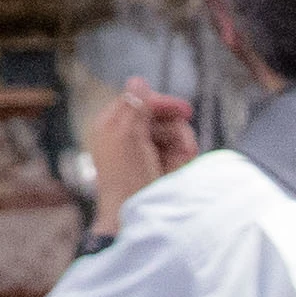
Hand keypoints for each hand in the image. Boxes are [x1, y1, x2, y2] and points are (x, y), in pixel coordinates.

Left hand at [78, 79, 197, 230]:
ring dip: (181, 145)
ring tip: (177, 163)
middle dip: (175, 130)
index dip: (161, 104)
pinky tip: (180, 168)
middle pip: (160, 116)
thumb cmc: (126, 178)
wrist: (133, 216)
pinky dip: (183, 156)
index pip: (138, 100)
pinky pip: (178, 149)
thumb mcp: (129, 137)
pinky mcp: (159, 165)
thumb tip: (138, 80)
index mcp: (111, 124)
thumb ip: (135, 107)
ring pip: (173, 132)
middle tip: (184, 146)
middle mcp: (126, 135)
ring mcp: (144, 150)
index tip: (184, 111)